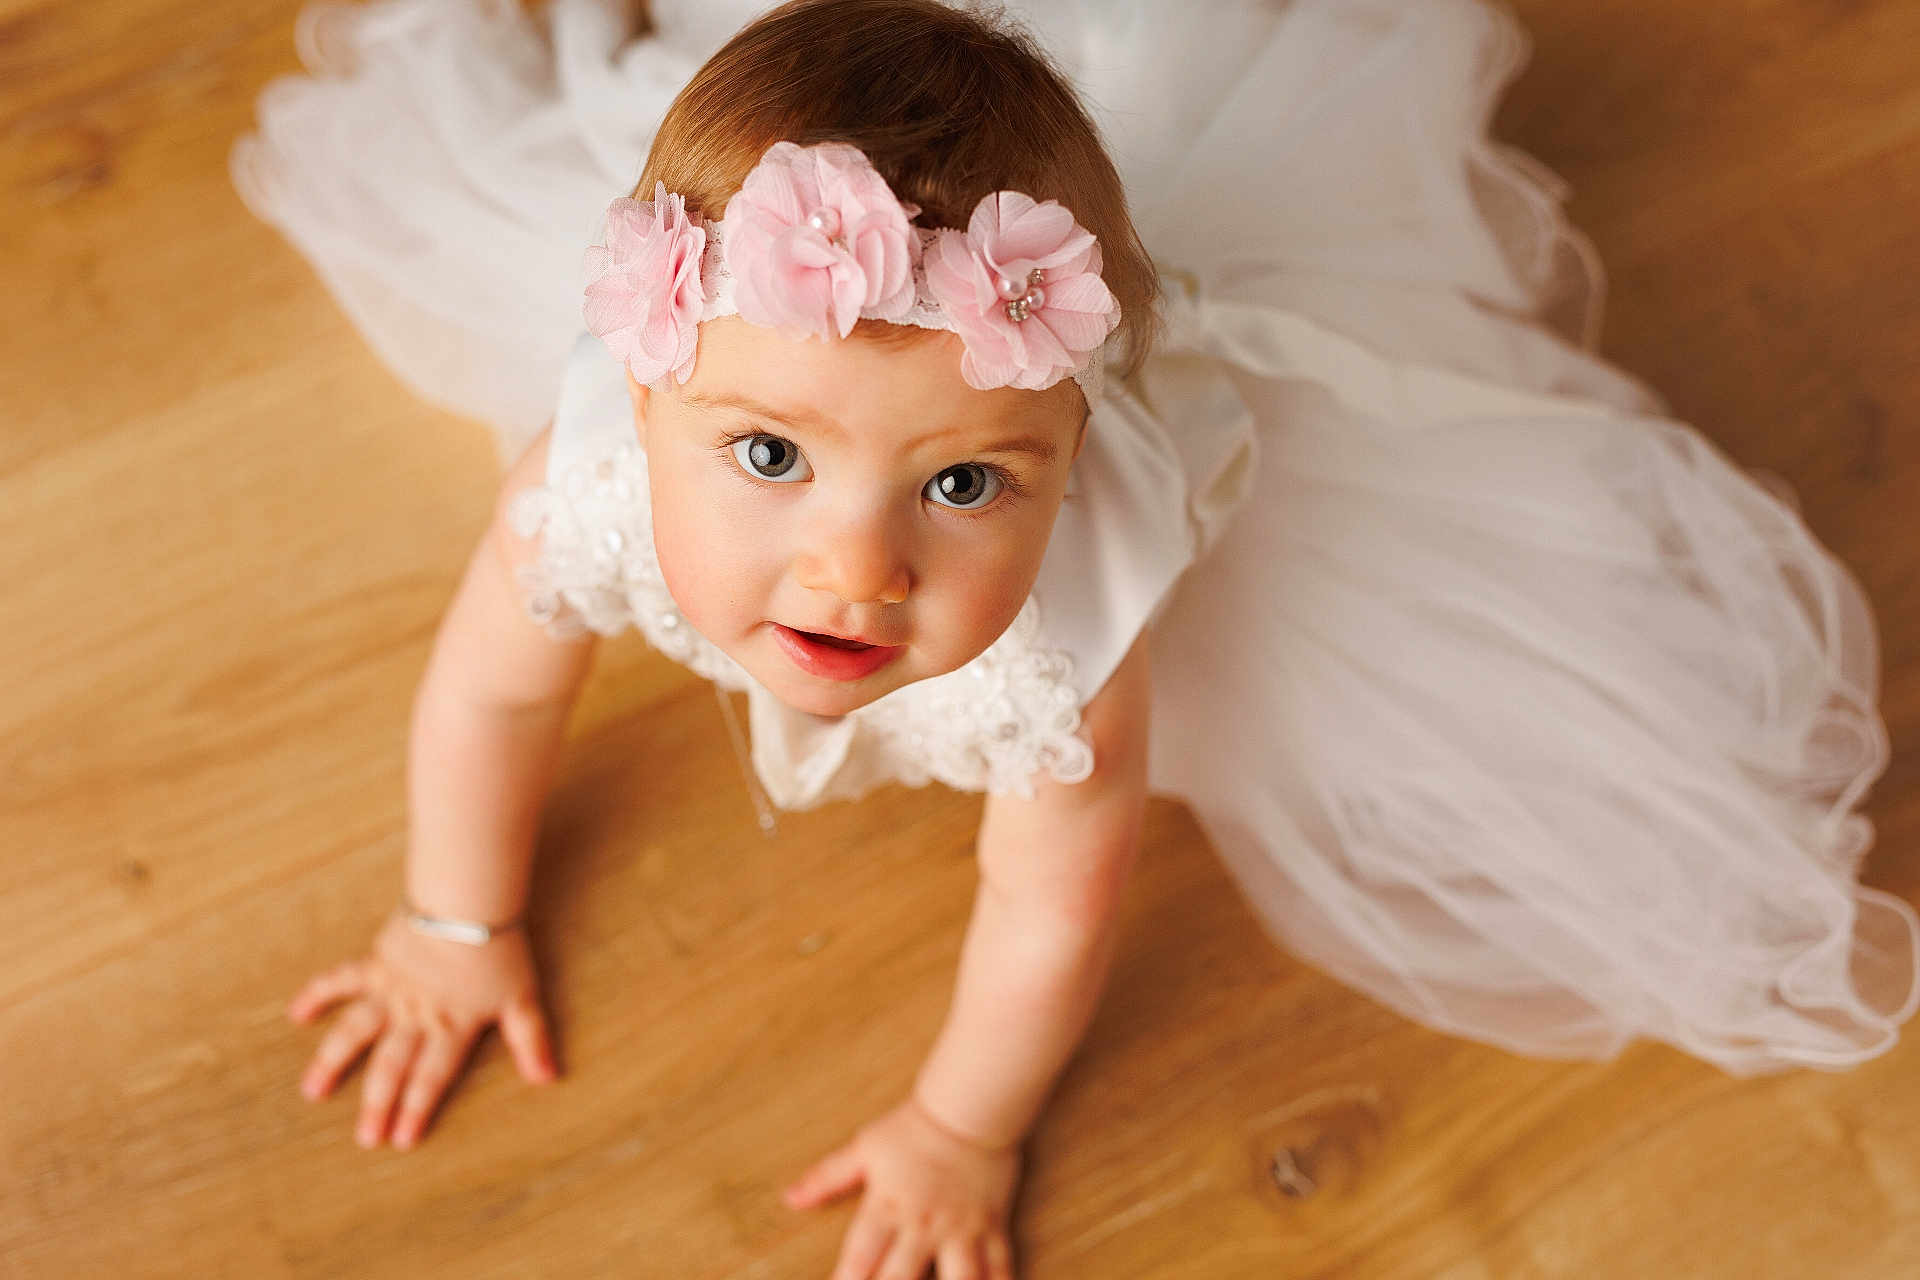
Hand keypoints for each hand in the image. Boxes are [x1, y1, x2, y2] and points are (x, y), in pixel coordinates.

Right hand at [288, 907, 558, 1148]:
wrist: (467, 902)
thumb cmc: (500, 949)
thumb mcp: (523, 997)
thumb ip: (531, 1040)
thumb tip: (548, 1079)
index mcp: (451, 1027)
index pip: (430, 1078)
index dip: (416, 1110)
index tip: (401, 1141)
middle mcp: (416, 1016)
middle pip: (392, 1067)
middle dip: (377, 1105)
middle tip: (364, 1138)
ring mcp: (391, 990)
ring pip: (356, 1033)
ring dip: (333, 1062)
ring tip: (312, 1091)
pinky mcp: (377, 963)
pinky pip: (341, 980)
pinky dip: (318, 994)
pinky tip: (296, 1013)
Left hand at [783, 1095, 1021, 1279]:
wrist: (968, 1109)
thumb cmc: (913, 1128)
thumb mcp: (864, 1149)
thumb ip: (827, 1178)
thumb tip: (790, 1198)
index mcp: (888, 1207)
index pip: (860, 1258)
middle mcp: (924, 1225)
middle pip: (901, 1279)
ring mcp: (961, 1230)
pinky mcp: (992, 1228)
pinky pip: (1001, 1267)